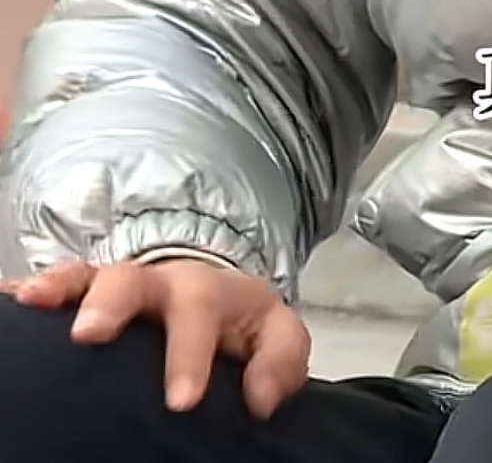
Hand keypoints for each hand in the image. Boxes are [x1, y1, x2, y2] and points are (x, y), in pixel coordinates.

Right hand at [0, 257, 310, 417]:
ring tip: (36, 300)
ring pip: (93, 275)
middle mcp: (162, 282)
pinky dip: (43, 288)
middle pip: (138, 279)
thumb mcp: (275, 337)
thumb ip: (280, 361)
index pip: (204, 313)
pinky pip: (66, 282)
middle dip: (114, 302)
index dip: (191, 354)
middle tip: (90, 333)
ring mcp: (123, 286)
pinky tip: (19, 299)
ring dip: (66, 287)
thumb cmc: (241, 326)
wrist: (214, 297)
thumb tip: (259, 399)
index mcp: (210, 294)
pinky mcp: (91, 294)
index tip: (182, 401)